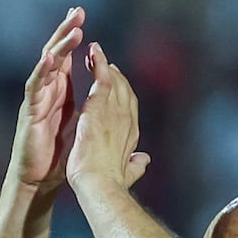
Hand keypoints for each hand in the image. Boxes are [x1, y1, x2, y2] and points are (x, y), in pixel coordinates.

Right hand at [8, 7, 84, 192]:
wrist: (39, 181)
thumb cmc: (60, 161)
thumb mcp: (87, 133)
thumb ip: (101, 120)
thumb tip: (126, 120)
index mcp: (61, 94)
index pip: (68, 59)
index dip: (75, 39)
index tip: (83, 17)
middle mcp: (47, 92)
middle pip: (57, 54)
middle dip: (67, 32)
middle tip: (78, 10)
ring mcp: (36, 101)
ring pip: (47, 65)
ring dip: (59, 45)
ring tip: (73, 28)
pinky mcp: (29, 112)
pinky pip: (34, 87)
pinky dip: (41, 71)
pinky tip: (50, 56)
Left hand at [65, 42, 150, 192]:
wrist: (99, 186)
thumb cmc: (109, 185)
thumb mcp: (126, 172)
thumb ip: (136, 165)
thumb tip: (144, 161)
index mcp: (130, 134)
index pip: (129, 107)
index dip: (123, 94)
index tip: (116, 82)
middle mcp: (126, 120)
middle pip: (124, 90)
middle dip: (114, 75)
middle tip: (104, 60)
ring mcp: (115, 113)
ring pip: (114, 82)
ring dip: (104, 64)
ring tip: (95, 50)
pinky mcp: (99, 110)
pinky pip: (102, 81)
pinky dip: (98, 65)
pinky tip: (92, 53)